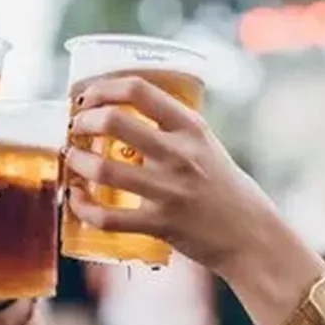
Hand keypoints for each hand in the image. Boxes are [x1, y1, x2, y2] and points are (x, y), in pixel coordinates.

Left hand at [65, 75, 276, 272]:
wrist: (251, 236)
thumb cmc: (224, 188)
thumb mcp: (206, 145)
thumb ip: (172, 129)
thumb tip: (123, 112)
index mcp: (191, 128)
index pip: (139, 90)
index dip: (103, 87)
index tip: (87, 95)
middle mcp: (180, 155)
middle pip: (113, 122)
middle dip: (83, 122)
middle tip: (76, 128)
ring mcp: (169, 191)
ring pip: (103, 169)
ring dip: (77, 162)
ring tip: (73, 159)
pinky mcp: (160, 224)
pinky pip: (107, 217)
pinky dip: (83, 207)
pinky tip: (77, 199)